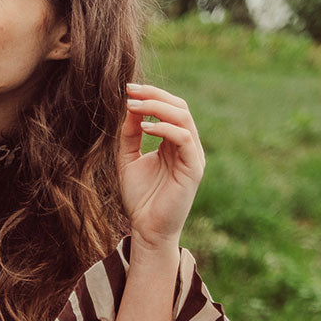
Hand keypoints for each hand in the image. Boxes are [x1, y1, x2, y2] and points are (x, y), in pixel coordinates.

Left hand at [117, 83, 205, 249]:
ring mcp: (193, 156)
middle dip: (154, 95)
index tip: (127, 90)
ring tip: (134, 106)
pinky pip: (183, 138)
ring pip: (183, 118)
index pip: (169, 108)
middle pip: (179, 107)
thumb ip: (129, 135)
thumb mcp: (128, 160)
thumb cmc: (140, 199)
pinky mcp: (194, 169)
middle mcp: (188, 146)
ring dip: (157, 107)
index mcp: (175, 142)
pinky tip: (145, 128)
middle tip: (131, 91)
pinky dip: (165, 129)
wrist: (147, 230)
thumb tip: (130, 107)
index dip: (150, 95)